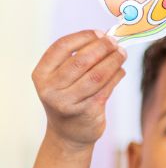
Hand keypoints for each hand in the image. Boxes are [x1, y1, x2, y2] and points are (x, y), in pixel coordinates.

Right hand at [32, 30, 126, 148]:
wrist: (69, 133)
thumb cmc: (68, 99)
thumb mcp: (61, 79)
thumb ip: (76, 60)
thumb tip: (105, 38)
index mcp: (41, 74)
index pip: (61, 47)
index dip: (83, 37)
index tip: (100, 33)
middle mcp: (51, 88)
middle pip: (81, 61)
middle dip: (102, 48)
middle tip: (115, 42)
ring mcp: (68, 102)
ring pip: (96, 75)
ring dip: (113, 61)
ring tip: (122, 54)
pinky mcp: (87, 112)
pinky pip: (106, 88)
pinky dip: (116, 76)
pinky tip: (121, 70)